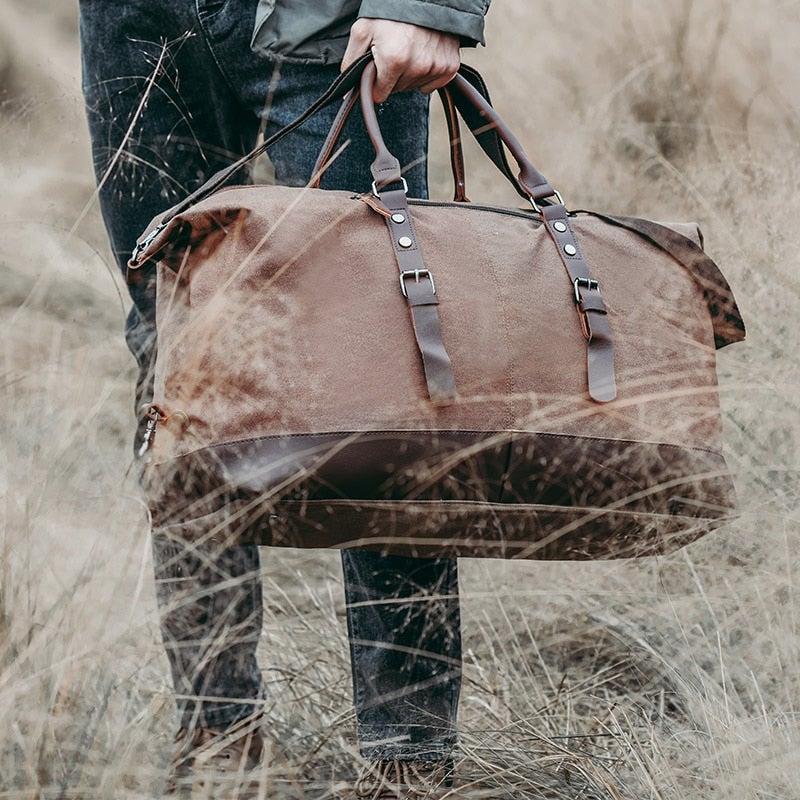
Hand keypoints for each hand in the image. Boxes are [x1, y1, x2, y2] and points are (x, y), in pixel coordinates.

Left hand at [341, 18, 460, 102]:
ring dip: (409, 74)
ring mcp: (435, 67)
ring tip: (409, 49)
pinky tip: (423, 54)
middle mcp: (417, 67)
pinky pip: (432, 84)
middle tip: (394, 51)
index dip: (375, 82)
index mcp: (394, 60)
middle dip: (392, 77)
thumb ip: (351, 65)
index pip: (379, 94)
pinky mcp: (449, 66)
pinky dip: (426, 73)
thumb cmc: (389, 11)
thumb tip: (348, 95)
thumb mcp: (362, 31)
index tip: (378, 66)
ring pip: (414, 87)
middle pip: (397, 90)